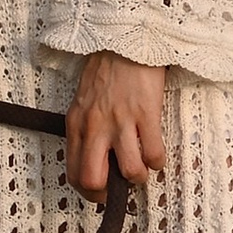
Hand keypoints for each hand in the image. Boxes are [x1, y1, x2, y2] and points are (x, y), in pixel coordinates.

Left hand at [65, 54, 166, 197]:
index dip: (89, 191)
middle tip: (122, 186)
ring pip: (129, 172)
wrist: (125, 39)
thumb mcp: (84, 102)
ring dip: (139, 176)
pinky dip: (158, 160)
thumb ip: (86, 129)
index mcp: (77, 125)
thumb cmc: (107, 69)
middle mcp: (95, 127)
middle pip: (94, 180)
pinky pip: (153, 154)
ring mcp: (120, 121)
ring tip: (143, 166)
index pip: (74, 173)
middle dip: (110, 193)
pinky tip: (156, 152)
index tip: (102, 193)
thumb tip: (96, 159)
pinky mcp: (145, 114)